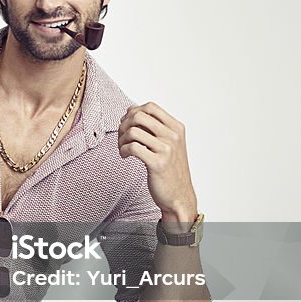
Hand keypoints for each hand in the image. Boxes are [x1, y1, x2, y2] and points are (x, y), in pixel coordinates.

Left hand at [118, 102, 196, 223]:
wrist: (179, 195)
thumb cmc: (170, 169)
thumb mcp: (168, 143)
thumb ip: (153, 127)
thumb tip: (130, 109)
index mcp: (177, 128)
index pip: (150, 107)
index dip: (133, 112)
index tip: (127, 124)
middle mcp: (173, 136)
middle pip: (139, 115)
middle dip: (124, 125)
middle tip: (122, 137)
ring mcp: (167, 149)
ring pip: (133, 131)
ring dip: (121, 139)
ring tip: (123, 148)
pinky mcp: (157, 163)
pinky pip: (132, 147)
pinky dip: (122, 150)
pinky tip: (125, 156)